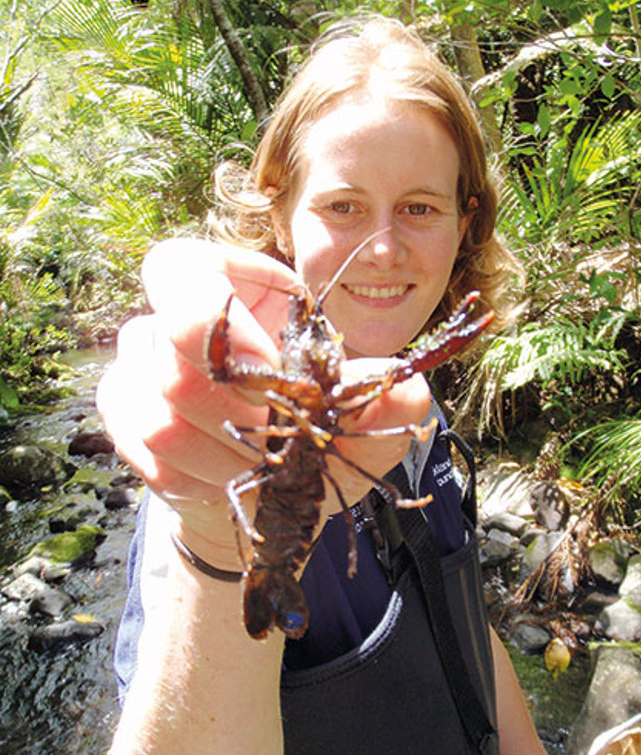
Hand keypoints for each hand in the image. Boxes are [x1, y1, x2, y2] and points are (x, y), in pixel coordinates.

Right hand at [97, 237, 430, 570]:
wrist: (264, 483)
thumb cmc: (310, 425)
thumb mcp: (356, 413)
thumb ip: (383, 399)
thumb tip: (403, 390)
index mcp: (223, 285)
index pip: (178, 270)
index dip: (217, 320)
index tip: (276, 371)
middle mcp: (164, 321)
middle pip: (172, 351)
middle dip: (241, 409)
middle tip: (285, 438)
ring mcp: (135, 372)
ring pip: (160, 415)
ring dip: (225, 455)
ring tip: (265, 468)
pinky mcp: (125, 423)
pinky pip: (145, 455)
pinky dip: (197, 480)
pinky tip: (228, 480)